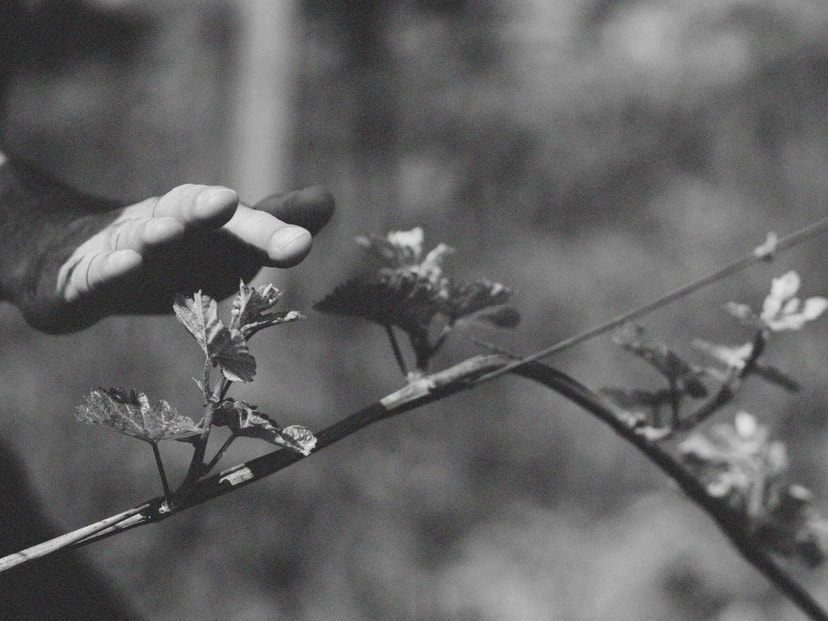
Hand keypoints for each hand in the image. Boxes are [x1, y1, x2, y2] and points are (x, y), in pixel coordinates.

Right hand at [16, 182, 333, 332]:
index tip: (302, 241)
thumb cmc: (168, 254)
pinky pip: (95, 276)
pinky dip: (108, 271)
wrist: (74, 260)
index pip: (238, 223)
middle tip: (226, 201)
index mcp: (203, 227)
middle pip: (185, 214)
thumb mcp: (222, 246)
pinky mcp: (82, 282)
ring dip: (152, 232)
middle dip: (204, 210)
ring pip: (137, 239)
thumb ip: (271, 227)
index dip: (268, 230)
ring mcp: (120, 251)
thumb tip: (327, 199)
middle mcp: (164, 228)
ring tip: (168, 229)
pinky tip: (124, 266)